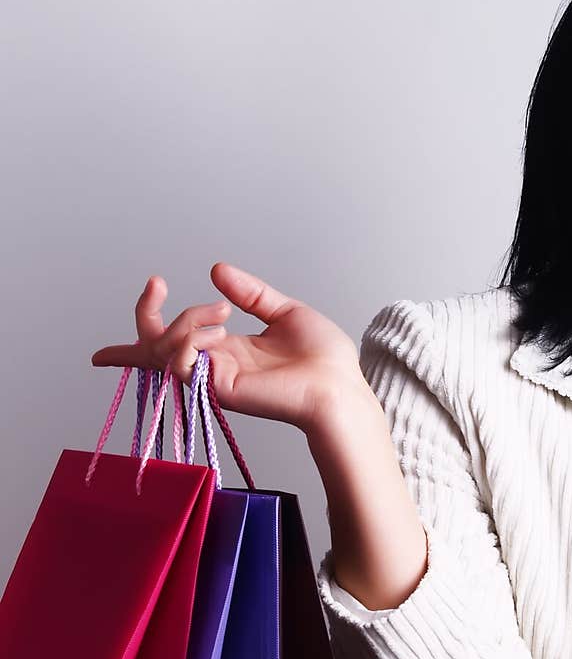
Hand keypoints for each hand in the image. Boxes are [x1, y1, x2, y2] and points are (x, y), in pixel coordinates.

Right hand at [90, 263, 373, 434]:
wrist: (339, 384)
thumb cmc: (323, 359)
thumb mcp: (284, 312)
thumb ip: (250, 294)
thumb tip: (217, 270)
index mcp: (228, 349)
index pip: (172, 342)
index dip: (145, 326)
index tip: (151, 291)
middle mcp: (214, 365)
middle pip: (153, 346)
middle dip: (145, 312)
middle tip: (157, 285)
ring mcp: (213, 377)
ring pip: (165, 347)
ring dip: (186, 319)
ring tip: (223, 311)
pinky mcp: (218, 388)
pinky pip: (180, 362)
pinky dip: (190, 339)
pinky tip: (220, 330)